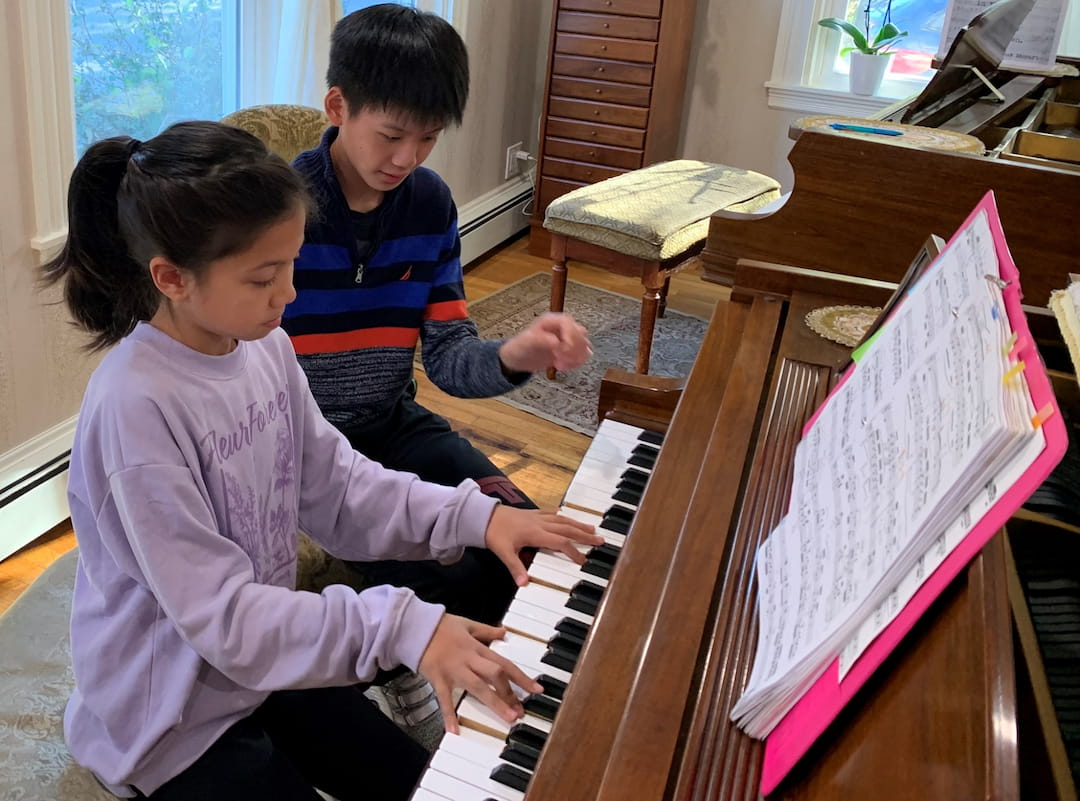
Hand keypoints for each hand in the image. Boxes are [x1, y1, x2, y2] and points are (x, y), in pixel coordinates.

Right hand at [418, 614, 542, 734]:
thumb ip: (487, 630)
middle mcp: (469, 659)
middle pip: (495, 675)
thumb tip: (504, 631)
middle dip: (510, 693)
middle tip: (521, 711)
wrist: (414, 626)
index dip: (522, 677)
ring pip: (478, 687)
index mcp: (477, 647)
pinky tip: (454, 730)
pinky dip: (449, 715)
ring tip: (508, 718)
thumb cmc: (440, 625)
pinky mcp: (439, 678)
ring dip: (495, 703)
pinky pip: (445, 699)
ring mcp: (454, 670)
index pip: (505, 663)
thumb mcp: (468, 624)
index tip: (536, 689)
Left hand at [484, 506, 602, 586]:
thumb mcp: (503, 552)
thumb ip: (515, 568)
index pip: (560, 542)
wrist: (483, 515)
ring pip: (563, 520)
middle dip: (584, 535)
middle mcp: (540, 523)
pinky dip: (562, 516)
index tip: (583, 560)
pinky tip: (567, 516)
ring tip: (592, 528)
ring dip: (578, 524)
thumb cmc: (493, 533)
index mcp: (535, 533)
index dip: (573, 551)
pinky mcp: (533, 513)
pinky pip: (552, 513)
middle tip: (600, 539)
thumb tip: (524, 583)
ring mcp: (537, 517)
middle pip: (567, 529)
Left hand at [498, 312, 591, 373]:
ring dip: (577, 356)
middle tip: (560, 358)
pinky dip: (576, 362)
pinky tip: (563, 366)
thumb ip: (540, 340)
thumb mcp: (526, 343)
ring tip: (560, 364)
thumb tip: (556, 342)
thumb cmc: (519, 348)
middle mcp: (561, 327)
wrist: (518, 359)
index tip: (565, 348)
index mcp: (550, 321)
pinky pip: (582, 354)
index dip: (570, 335)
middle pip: (580, 332)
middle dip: (574, 348)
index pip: (568, 322)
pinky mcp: (570, 350)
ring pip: (584, 344)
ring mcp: (567, 338)